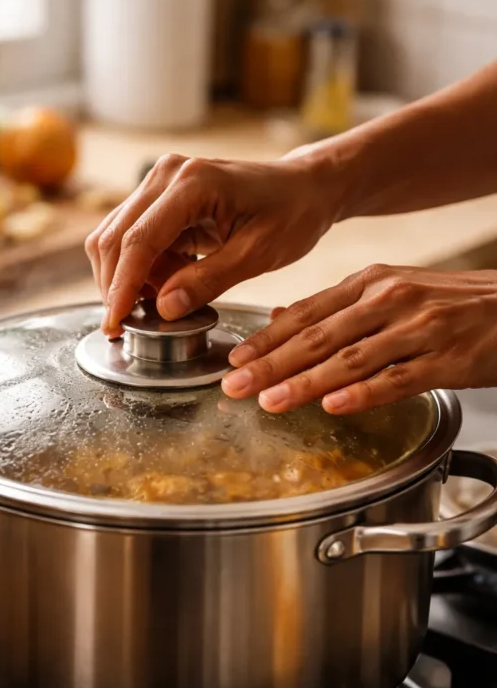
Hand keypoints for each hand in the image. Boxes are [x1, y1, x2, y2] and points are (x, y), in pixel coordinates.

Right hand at [85, 152, 336, 335]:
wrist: (303, 188)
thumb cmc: (291, 214)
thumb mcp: (258, 254)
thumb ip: (208, 281)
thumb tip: (164, 308)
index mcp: (194, 183)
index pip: (139, 240)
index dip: (122, 287)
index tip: (115, 323)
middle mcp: (167, 175)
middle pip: (114, 238)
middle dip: (116, 287)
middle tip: (129, 326)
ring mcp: (159, 183)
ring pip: (114, 239)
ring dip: (128, 279)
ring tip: (167, 299)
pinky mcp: (158, 198)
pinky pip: (132, 239)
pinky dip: (141, 269)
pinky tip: (170, 283)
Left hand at [223, 265, 496, 413]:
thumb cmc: (452, 302)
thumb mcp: (392, 289)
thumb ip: (337, 306)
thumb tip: (281, 316)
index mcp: (372, 281)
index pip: (307, 312)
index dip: (267, 338)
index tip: (235, 360)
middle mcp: (390, 299)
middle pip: (320, 336)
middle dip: (272, 363)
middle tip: (235, 385)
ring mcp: (420, 329)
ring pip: (351, 359)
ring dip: (306, 383)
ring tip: (270, 401)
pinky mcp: (448, 360)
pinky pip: (398, 379)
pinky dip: (363, 393)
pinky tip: (333, 406)